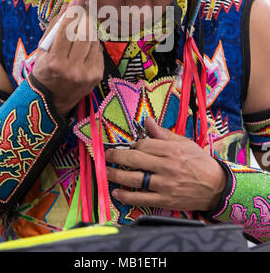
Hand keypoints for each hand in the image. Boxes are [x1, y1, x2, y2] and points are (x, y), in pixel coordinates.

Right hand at [32, 0, 103, 116]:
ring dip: (90, 27)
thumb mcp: (43, 49)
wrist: (52, 99)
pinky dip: (94, 42)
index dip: (73, 12)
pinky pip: (99, 51)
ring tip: (84, 22)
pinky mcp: (98, 76)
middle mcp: (73, 70)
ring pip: (94, 41)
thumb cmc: (45, 70)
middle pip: (85, 34)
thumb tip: (68, 4)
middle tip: (85, 6)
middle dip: (86, 16)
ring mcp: (88, 74)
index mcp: (55, 63)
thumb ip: (55, 26)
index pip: (67, 31)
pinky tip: (87, 41)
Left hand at [105, 118, 226, 212]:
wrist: (216, 187)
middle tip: (106, 155)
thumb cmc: (199, 162)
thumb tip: (147, 121)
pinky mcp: (165, 200)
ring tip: (105, 172)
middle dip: (116, 156)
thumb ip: (163, 134)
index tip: (129, 145)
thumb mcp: (184, 143)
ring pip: (134, 179)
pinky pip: (140, 198)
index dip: (133, 144)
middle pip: (135, 159)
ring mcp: (165, 185)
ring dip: (116, 175)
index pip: (144, 144)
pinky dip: (126, 196)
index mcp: (171, 150)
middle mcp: (166, 167)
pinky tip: (117, 192)